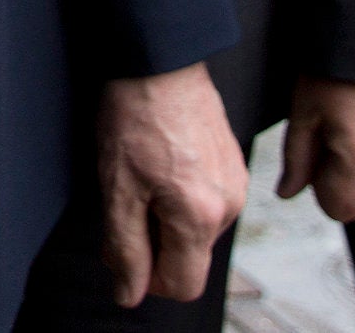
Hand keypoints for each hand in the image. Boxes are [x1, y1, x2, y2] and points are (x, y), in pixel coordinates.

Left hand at [97, 63, 250, 307]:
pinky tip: (161, 165)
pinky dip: (181, 198)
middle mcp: (228, 205)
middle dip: (155, 245)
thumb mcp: (118, 189)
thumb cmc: (137, 115)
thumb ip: (126, 250)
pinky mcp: (233, 165)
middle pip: (191, 259)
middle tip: (126, 205)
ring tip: (143, 177)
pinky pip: (207, 202)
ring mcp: (235, 183)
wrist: (160, 61)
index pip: (183, 286)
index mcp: (201, 216)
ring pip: (197, 230)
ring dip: (167, 220)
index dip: (148, 280)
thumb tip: (129, 292)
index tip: (125, 253)